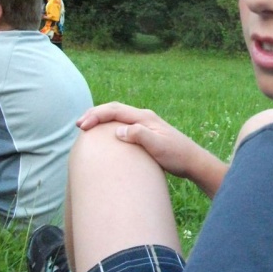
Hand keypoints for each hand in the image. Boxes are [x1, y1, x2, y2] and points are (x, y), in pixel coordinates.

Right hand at [77, 102, 227, 197]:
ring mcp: (145, 124)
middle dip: (95, 114)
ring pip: (118, 116)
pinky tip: (106, 136)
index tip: (82, 126)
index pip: (115, 110)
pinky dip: (110, 126)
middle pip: (114, 109)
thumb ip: (139, 135)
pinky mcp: (146, 133)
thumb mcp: (158, 146)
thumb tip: (118, 131)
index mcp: (144, 118)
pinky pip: (123, 124)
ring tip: (87, 127)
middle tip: (79, 124)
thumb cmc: (177, 155)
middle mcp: (144, 117)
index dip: (96, 115)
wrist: (193, 162)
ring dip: (102, 119)